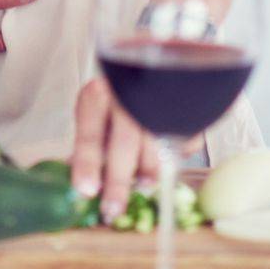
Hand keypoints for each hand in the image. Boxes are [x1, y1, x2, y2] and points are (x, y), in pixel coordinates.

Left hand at [70, 75, 204, 221]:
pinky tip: (164, 152)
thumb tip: (82, 184)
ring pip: (156, 149)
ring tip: (143, 186)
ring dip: (149, 173)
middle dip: (119, 182)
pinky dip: (174, 155)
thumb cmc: (119, 92)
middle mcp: (128, 94)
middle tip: (113, 209)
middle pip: (124, 144)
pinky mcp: (187, 107)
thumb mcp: (96, 109)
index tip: (85, 190)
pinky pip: (183, 143)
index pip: (90, 132)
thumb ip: (91, 144)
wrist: (158, 59)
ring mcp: (160, 100)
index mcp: (99, 94)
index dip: (87, 163)